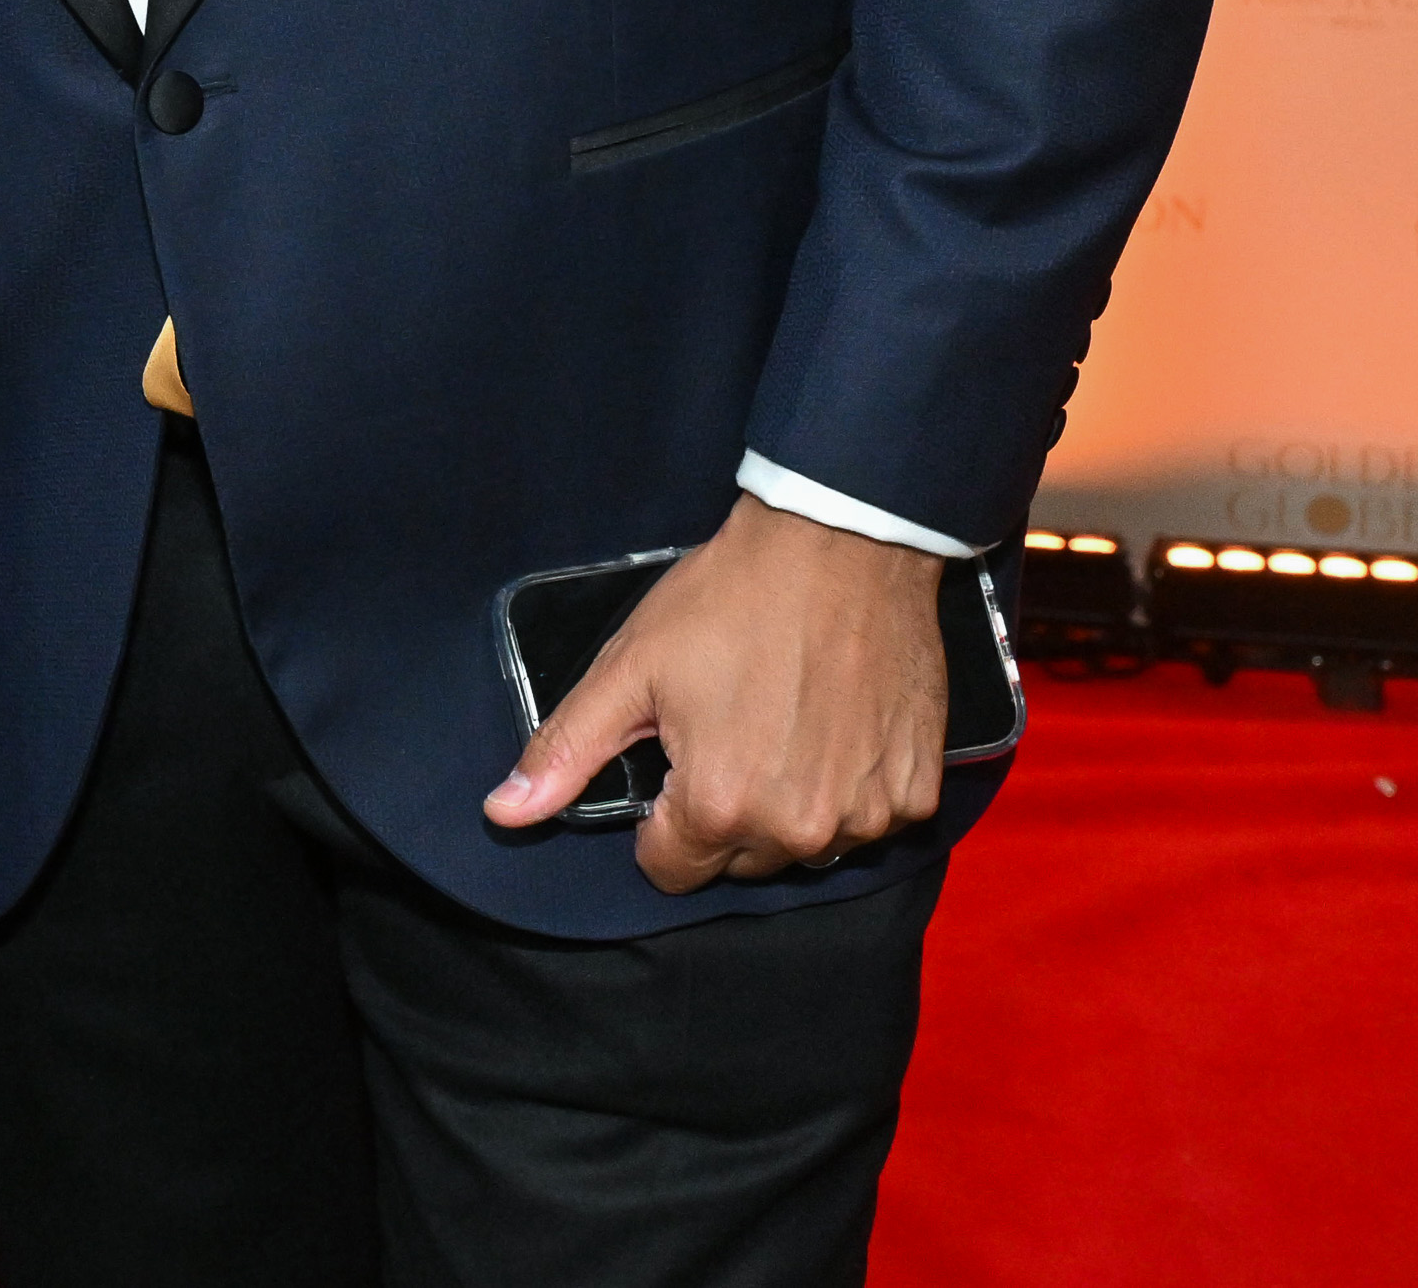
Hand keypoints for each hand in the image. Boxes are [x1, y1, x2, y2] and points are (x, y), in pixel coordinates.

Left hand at [485, 492, 950, 891]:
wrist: (841, 546)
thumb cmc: (730, 601)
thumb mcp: (630, 668)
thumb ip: (567, 751)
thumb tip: (503, 812)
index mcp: (721, 806)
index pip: (670, 871)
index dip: (658, 822)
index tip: (673, 765)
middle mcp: (799, 830)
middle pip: (738, 862)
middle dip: (721, 813)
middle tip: (726, 732)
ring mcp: (866, 816)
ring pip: (803, 848)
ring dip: (786, 807)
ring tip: (780, 725)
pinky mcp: (914, 794)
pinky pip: (867, 823)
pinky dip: (846, 790)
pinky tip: (832, 729)